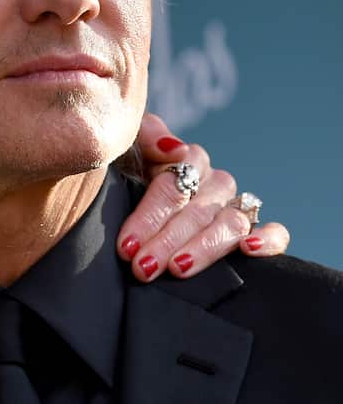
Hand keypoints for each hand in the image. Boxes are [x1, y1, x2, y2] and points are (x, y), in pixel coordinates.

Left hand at [116, 112, 289, 281]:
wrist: (134, 187)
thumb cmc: (129, 169)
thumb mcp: (127, 148)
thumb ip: (146, 136)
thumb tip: (175, 149)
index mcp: (186, 159)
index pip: (173, 187)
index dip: (149, 218)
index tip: (127, 246)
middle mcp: (214, 182)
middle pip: (197, 212)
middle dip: (167, 242)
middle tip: (143, 266)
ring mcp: (235, 204)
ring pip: (230, 224)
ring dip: (204, 248)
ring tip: (178, 268)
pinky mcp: (253, 228)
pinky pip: (276, 232)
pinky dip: (269, 240)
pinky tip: (249, 250)